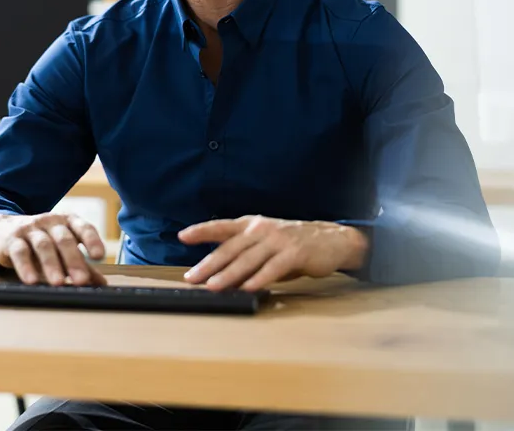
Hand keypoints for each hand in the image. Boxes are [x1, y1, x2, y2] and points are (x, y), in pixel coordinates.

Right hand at [0, 213, 106, 286]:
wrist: (4, 229)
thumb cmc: (42, 240)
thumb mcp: (62, 249)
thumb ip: (82, 264)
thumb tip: (102, 284)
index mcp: (68, 221)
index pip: (83, 227)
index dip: (92, 240)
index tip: (99, 256)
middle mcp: (51, 221)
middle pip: (64, 239)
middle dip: (73, 260)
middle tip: (81, 280)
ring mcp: (31, 228)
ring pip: (43, 245)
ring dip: (51, 265)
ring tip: (58, 283)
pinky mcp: (12, 239)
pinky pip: (20, 252)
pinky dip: (25, 266)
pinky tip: (31, 280)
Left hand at [178, 215, 367, 291]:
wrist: (331, 240)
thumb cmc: (292, 244)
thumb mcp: (266, 244)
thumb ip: (245, 256)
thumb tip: (219, 276)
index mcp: (252, 224)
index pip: (222, 226)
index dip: (202, 230)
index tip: (182, 235)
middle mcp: (262, 229)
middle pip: (230, 248)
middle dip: (209, 264)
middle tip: (192, 277)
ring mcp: (278, 240)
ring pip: (248, 259)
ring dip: (229, 275)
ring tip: (213, 287)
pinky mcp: (294, 253)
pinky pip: (272, 268)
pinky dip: (258, 279)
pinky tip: (247, 288)